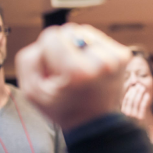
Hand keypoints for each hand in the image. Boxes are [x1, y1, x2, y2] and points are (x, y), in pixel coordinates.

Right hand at [15, 24, 131, 130]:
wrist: (94, 122)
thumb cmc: (62, 107)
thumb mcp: (32, 91)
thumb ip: (29, 59)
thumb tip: (47, 40)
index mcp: (78, 72)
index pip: (52, 36)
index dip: (46, 53)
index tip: (53, 72)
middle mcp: (101, 62)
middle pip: (69, 30)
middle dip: (63, 48)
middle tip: (67, 72)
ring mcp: (116, 58)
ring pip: (84, 32)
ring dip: (77, 46)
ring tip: (79, 69)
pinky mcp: (124, 55)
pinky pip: (98, 38)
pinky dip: (91, 49)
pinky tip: (90, 66)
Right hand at [121, 83, 149, 125]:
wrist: (148, 120)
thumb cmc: (140, 105)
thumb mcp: (136, 95)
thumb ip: (134, 85)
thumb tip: (133, 74)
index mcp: (123, 109)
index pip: (126, 98)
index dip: (131, 90)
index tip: (136, 84)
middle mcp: (127, 113)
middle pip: (130, 99)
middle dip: (136, 91)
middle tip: (140, 85)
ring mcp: (133, 116)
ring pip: (136, 101)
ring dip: (140, 93)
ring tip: (144, 88)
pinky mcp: (140, 117)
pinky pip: (142, 106)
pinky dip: (145, 99)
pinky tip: (148, 94)